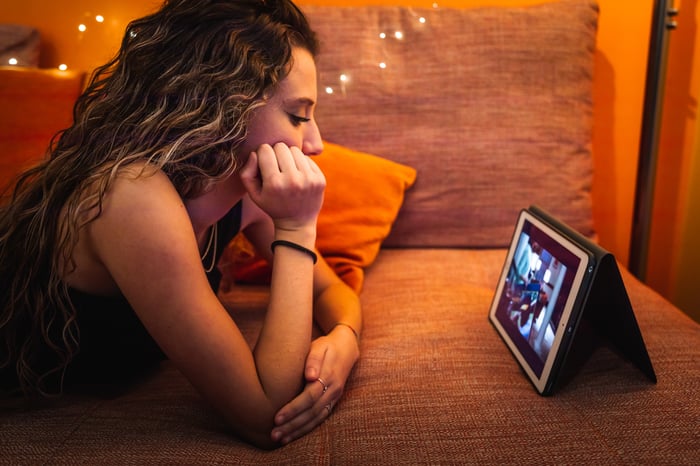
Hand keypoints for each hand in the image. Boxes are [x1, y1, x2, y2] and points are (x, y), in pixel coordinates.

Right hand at [240, 143, 324, 234]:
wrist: (297, 224)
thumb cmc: (272, 206)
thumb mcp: (253, 194)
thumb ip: (246, 173)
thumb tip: (254, 153)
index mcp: (274, 183)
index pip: (265, 150)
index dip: (262, 154)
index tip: (264, 162)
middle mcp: (293, 180)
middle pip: (281, 147)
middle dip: (276, 153)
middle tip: (276, 166)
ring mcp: (309, 179)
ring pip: (295, 150)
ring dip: (289, 157)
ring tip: (287, 170)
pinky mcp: (320, 179)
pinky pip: (307, 158)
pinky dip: (301, 163)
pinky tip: (298, 175)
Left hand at [270, 329, 358, 444]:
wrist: (346, 348)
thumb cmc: (326, 346)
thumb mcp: (319, 346)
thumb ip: (314, 360)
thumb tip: (311, 376)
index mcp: (329, 376)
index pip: (309, 397)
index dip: (293, 409)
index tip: (277, 418)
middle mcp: (333, 390)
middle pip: (312, 412)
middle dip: (292, 425)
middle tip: (274, 434)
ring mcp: (334, 398)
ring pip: (316, 419)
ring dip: (298, 431)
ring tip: (280, 439)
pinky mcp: (332, 402)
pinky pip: (320, 419)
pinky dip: (306, 429)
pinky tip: (293, 436)